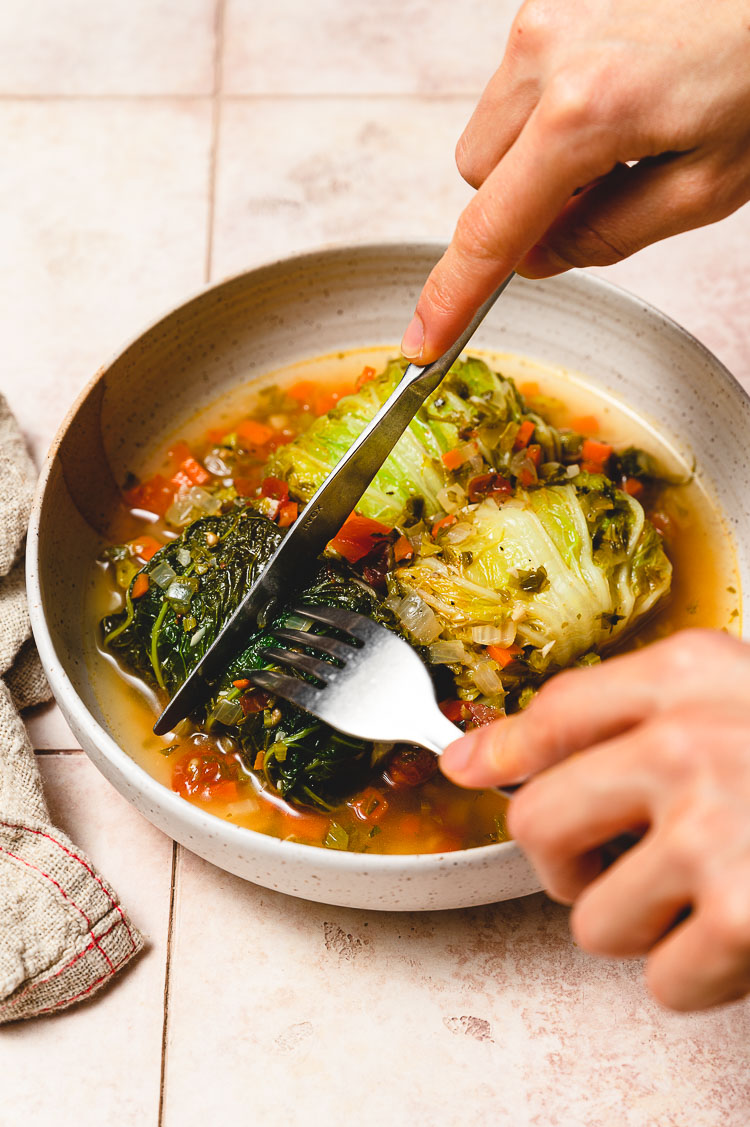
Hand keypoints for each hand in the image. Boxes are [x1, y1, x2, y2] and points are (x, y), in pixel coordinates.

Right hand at [402, 0, 749, 362]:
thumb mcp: (705, 186)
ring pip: (491, 132)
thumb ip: (608, 235)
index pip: (491, 229)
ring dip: (533, 157)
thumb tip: (538, 256)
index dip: (454, 296)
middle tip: (598, 194)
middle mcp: (547, 54)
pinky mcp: (551, 1)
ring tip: (618, 136)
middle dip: (520, 204)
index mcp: (586, 111)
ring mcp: (544, 17)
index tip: (423, 339)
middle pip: (478, 178)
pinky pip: (518, 88)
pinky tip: (613, 100)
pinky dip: (549, 114)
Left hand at [441, 629, 749, 1010]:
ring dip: (640, 925)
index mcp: (691, 674)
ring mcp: (719, 828)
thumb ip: (621, 713)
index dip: (501, 751)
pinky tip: (741, 936)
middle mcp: (691, 741)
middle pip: (538, 823)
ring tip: (702, 896)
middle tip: (608, 865)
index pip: (552, 713)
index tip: (469, 768)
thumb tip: (472, 757)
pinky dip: (698, 977)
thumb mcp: (735, 696)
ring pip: (590, 919)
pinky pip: (661, 980)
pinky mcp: (749, 915)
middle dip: (561, 863)